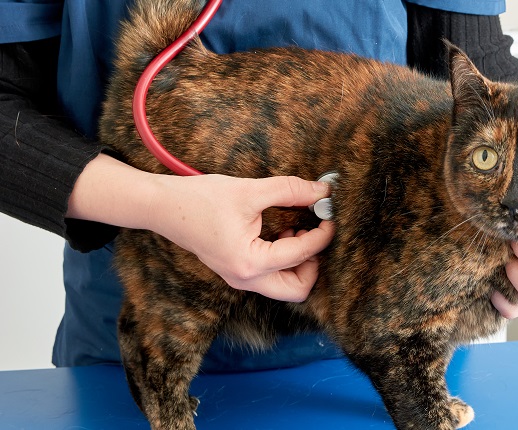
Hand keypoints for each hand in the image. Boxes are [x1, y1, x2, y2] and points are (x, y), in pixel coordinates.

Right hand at [68, 154, 333, 301]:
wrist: (161, 206)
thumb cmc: (199, 199)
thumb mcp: (249, 191)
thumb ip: (290, 190)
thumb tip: (323, 191)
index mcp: (250, 262)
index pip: (302, 254)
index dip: (323, 233)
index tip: (331, 213)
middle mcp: (245, 279)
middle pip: (298, 289)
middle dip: (314, 263)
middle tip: (316, 232)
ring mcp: (240, 279)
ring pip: (287, 287)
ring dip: (301, 263)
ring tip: (299, 229)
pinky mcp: (238, 272)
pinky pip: (273, 277)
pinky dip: (286, 261)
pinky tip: (284, 232)